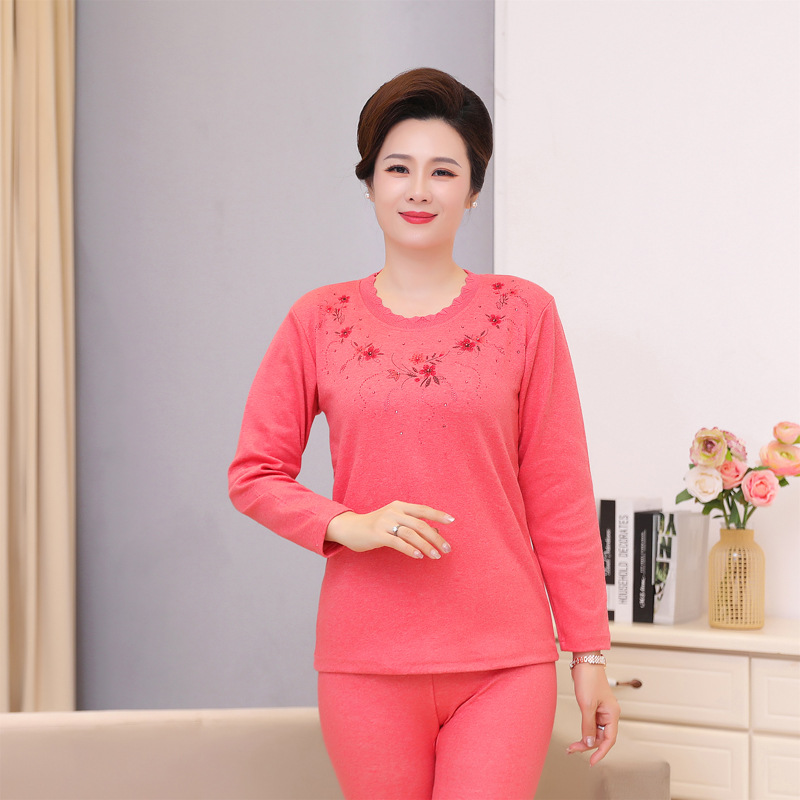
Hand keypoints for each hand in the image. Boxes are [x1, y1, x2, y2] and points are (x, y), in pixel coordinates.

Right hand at [325, 501, 453, 559]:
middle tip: (447, 548)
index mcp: (400, 505)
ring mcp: (385, 522)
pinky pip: (398, 542)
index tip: (452, 520)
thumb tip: (436, 531)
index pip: (423, 509)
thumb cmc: (375, 526)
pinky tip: (419, 556)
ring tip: (436, 556)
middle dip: (436, 537)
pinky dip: (410, 549)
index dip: (438, 514)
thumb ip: (413, 524)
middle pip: (420, 524)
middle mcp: (394, 511)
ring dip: (426, 546)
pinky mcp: (377, 534)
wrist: (349, 528)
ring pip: (411, 534)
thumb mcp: (395, 521)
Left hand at [566, 661, 619, 765]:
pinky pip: (591, 723)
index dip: (601, 753)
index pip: (609, 739)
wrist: (584, 659)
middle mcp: (609, 713)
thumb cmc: (588, 678)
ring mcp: (602, 710)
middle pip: (601, 737)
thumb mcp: (586, 704)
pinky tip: (577, 736)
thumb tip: (589, 743)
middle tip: (572, 750)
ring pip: (595, 731)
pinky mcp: (594, 706)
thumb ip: (588, 725)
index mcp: (612, 713)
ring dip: (585, 739)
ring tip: (571, 746)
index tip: (592, 762)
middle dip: (588, 745)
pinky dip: (584, 730)